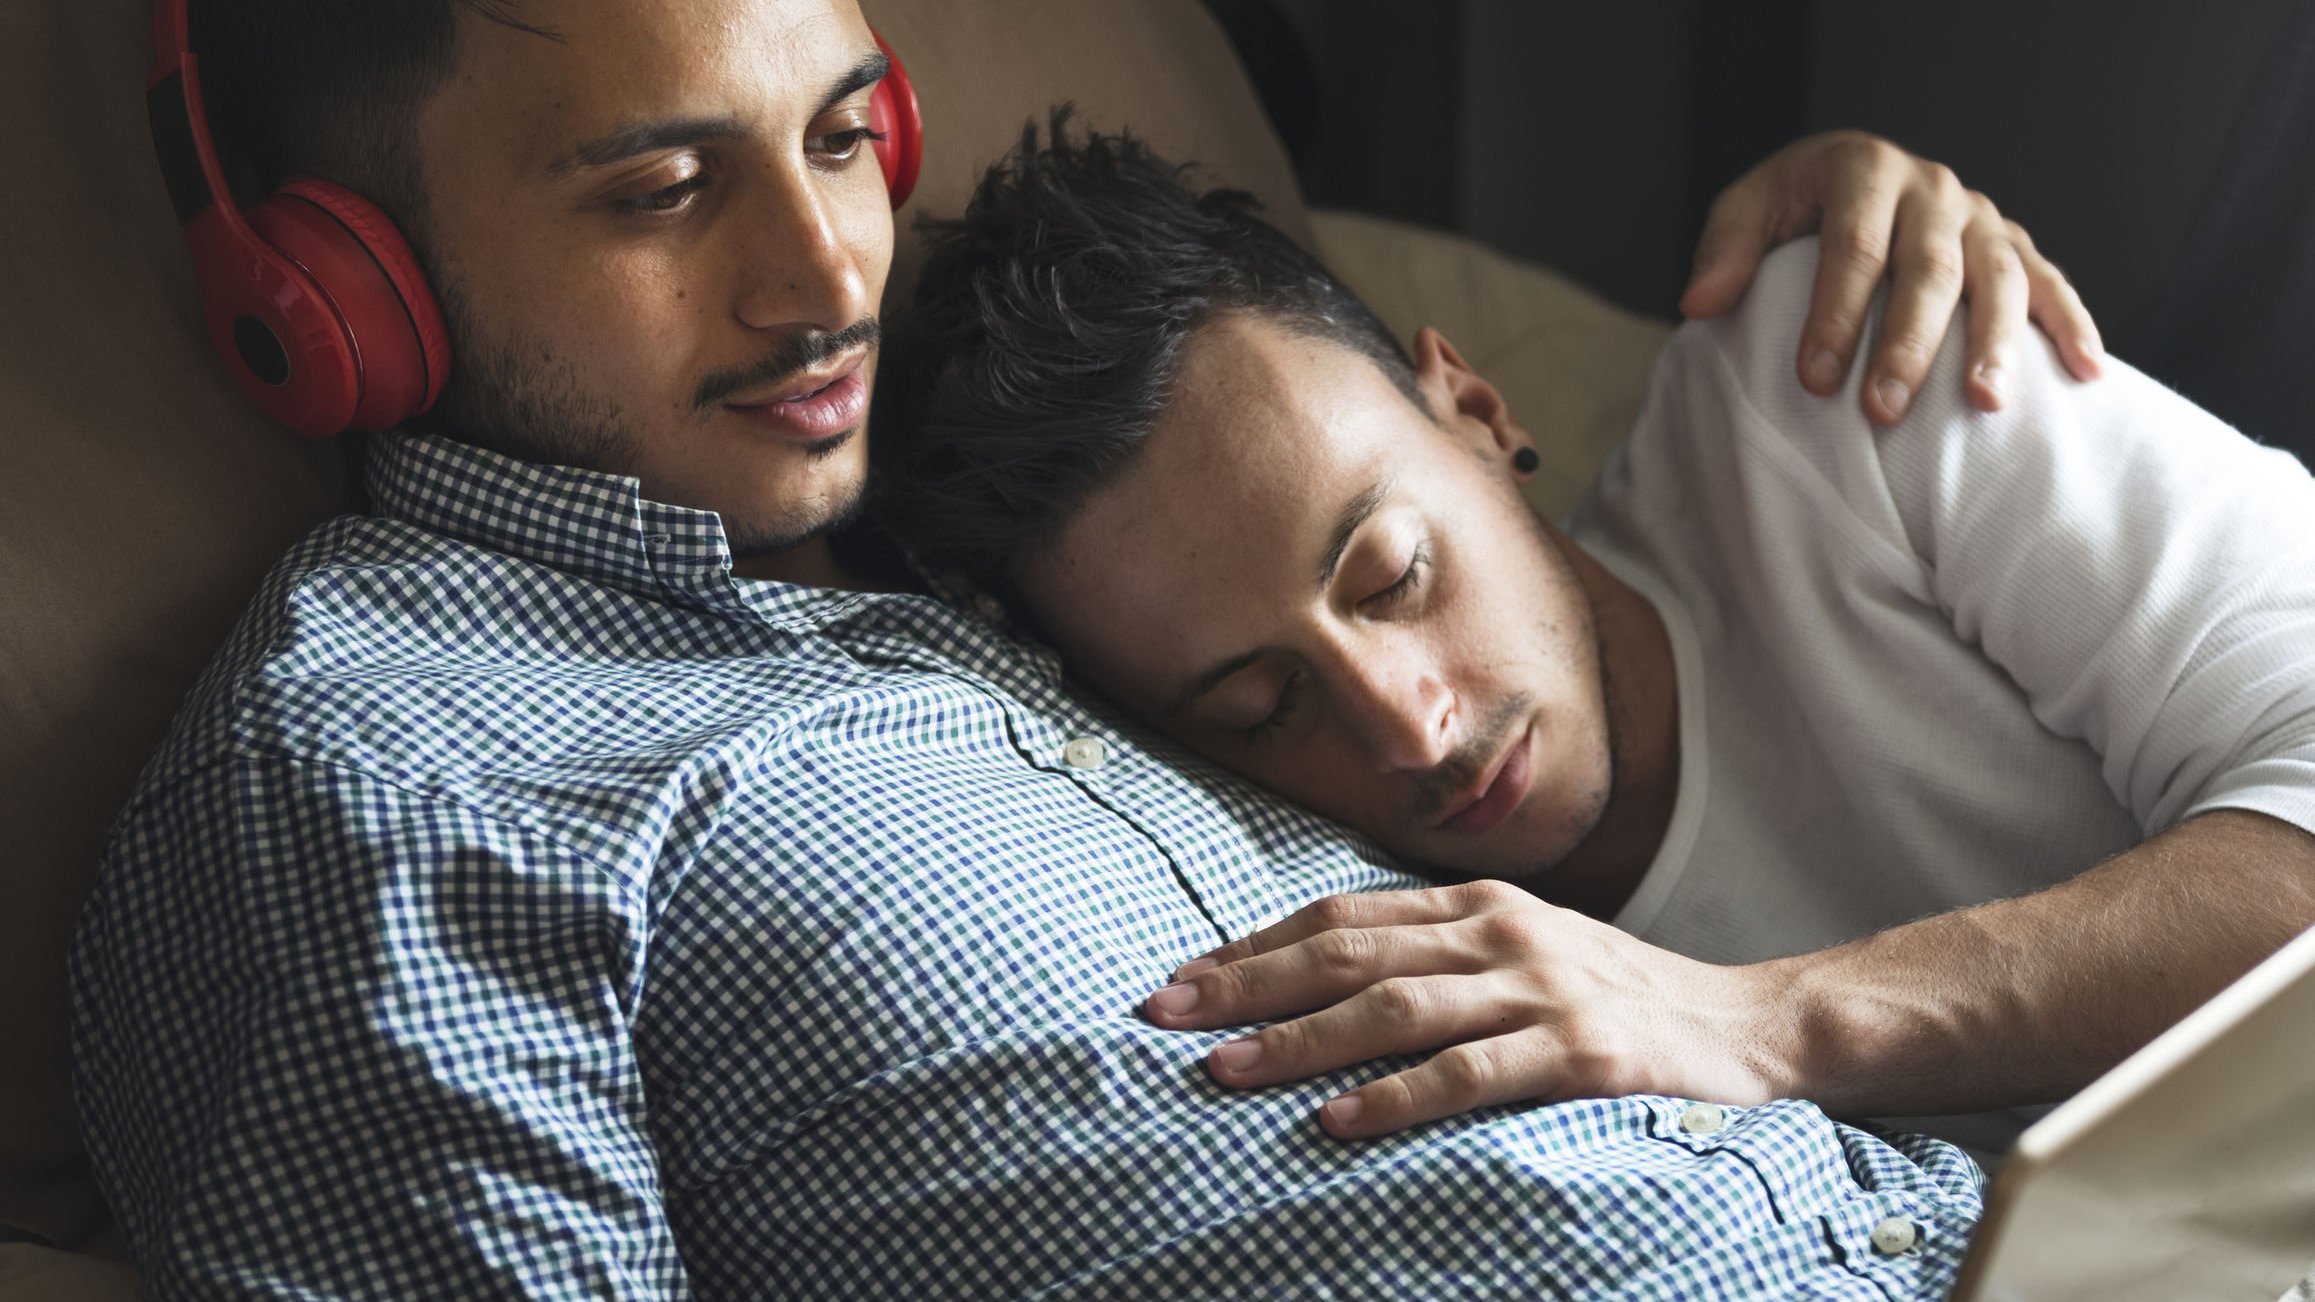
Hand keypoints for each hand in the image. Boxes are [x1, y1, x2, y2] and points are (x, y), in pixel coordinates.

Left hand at [1142, 880, 1796, 1138]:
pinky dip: (1398, 1097)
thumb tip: (1325, 980)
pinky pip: (1471, 1075)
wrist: (1748, 1026)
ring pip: (1396, 1008)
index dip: (1255, 942)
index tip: (1182, 973)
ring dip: (1302, 1039)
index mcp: (1476, 905)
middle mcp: (1498, 933)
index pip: (1340, 914)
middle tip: (1163, 1013)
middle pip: (1347, 952)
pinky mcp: (1581, 1053)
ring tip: (1225, 1069)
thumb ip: (1437, 956)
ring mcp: (1540, 989)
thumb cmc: (1617, 996)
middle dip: (1246, 982)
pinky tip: (1337, 1121)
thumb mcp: (1523, 952)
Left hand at [1681, 130, 2103, 425]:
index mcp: (1865, 169)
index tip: (1813, 379)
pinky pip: (2051, 284)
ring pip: (2000, 279)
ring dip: (1997, 344)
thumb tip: (1699, 302)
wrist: (1853, 180)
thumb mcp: (1749, 211)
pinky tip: (2086, 375)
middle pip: (1928, 270)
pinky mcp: (2014, 245)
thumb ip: (1726, 249)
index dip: (1834, 314)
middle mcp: (1932, 188)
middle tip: (1882, 410)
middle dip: (1907, 345)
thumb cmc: (1795, 210)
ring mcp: (1981, 216)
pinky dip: (2073, 326)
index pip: (1852, 246)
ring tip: (1985, 405)